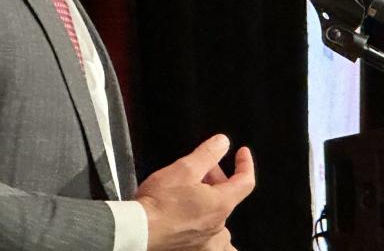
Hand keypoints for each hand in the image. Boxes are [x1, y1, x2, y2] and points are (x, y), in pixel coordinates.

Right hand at [135, 134, 254, 250]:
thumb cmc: (159, 202)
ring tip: (196, 189)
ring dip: (213, 198)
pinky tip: (202, 222)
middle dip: (218, 177)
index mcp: (220, 204)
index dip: (246, 164)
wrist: (138, 229)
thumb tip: (223, 142)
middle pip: (228, 196)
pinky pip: (214, 242)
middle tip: (201, 167)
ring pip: (219, 216)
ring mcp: (206, 240)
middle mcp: (218, 225)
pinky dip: (216, 237)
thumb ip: (207, 154)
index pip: (245, 182)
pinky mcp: (193, 246)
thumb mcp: (184, 169)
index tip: (242, 153)